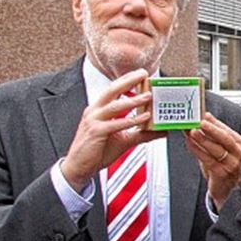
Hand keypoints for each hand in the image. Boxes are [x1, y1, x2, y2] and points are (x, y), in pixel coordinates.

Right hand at [60, 68, 163, 189]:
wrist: (80, 166)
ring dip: (133, 100)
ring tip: (149, 95)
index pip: (113, 90)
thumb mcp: (124, 140)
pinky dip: (131, 120)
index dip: (126, 80)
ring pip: (115, 106)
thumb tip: (160, 131)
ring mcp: (94, 121)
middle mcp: (94, 112)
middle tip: (144, 73)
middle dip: (128, 80)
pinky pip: (116, 124)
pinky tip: (144, 117)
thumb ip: (142, 134)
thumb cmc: (97, 151)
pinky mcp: (96, 132)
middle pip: (112, 90)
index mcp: (98, 110)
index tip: (141, 73)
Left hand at [186, 112, 240, 210]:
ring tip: (192, 132)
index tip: (202, 115)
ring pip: (216, 149)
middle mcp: (237, 153)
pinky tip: (189, 144)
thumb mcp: (220, 146)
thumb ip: (214, 132)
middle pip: (224, 139)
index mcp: (238, 143)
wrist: (225, 188)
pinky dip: (197, 150)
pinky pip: (208, 160)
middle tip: (200, 122)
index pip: (226, 130)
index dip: (214, 122)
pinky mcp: (221, 173)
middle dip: (211, 129)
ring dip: (202, 139)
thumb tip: (206, 115)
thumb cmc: (222, 165)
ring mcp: (231, 164)